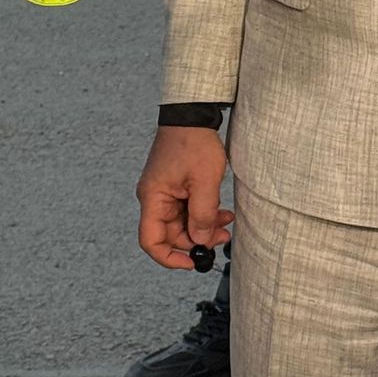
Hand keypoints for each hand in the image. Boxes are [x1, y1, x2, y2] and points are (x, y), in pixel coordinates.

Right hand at [137, 125, 233, 268]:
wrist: (192, 114)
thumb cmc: (193, 142)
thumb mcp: (204, 182)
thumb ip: (202, 215)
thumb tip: (200, 242)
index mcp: (153, 198)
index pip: (150, 240)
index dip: (169, 257)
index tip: (192, 262)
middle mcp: (155, 198)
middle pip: (171, 233)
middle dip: (196, 240)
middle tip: (222, 238)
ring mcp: (165, 192)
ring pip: (183, 222)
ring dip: (204, 226)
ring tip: (227, 223)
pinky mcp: (176, 186)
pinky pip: (188, 208)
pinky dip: (204, 213)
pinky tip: (222, 212)